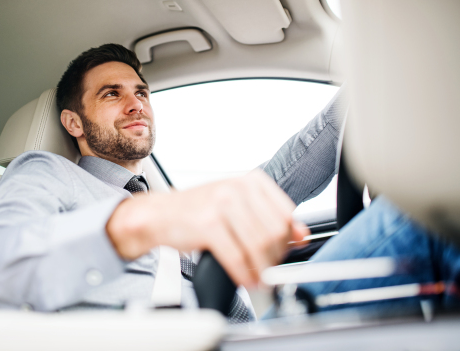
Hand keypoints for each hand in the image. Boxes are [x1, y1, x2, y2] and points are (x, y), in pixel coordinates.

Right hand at [106, 170, 308, 286]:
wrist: (159, 215)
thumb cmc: (199, 211)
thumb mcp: (238, 208)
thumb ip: (270, 219)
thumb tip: (301, 235)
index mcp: (250, 180)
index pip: (286, 213)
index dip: (286, 240)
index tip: (281, 254)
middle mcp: (237, 188)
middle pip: (274, 232)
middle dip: (274, 258)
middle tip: (268, 270)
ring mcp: (221, 204)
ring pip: (258, 246)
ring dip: (261, 270)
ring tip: (258, 278)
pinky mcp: (207, 224)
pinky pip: (237, 257)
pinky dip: (245, 274)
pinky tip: (245, 279)